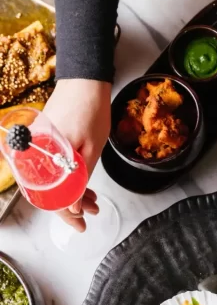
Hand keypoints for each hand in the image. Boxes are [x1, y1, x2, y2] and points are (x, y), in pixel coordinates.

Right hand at [44, 79, 111, 231]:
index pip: (50, 196)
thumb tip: (72, 206)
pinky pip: (53, 168)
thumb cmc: (90, 110)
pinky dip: (68, 179)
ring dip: (73, 193)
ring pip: (54, 180)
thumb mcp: (92, 150)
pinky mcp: (45, 142)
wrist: (84, 80)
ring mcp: (39, 147)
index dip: (66, 214)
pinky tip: (84, 184)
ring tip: (93, 201)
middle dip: (72, 205)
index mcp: (45, 156)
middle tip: (91, 213)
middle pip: (51, 191)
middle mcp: (36, 153)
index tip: (80, 224)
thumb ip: (81, 178)